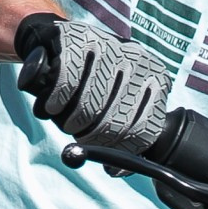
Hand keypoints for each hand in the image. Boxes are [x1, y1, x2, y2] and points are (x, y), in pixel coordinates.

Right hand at [15, 14, 171, 152]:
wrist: (59, 45)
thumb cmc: (90, 84)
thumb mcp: (114, 106)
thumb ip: (121, 135)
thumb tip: (115, 169)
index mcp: (155, 77)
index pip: (146, 126)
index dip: (125, 151)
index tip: (109, 164)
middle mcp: (137, 59)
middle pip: (117, 119)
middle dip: (95, 139)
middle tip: (81, 141)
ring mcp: (108, 46)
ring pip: (91, 103)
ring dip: (73, 122)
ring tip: (66, 123)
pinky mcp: (79, 38)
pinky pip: (68, 82)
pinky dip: (57, 101)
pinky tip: (52, 106)